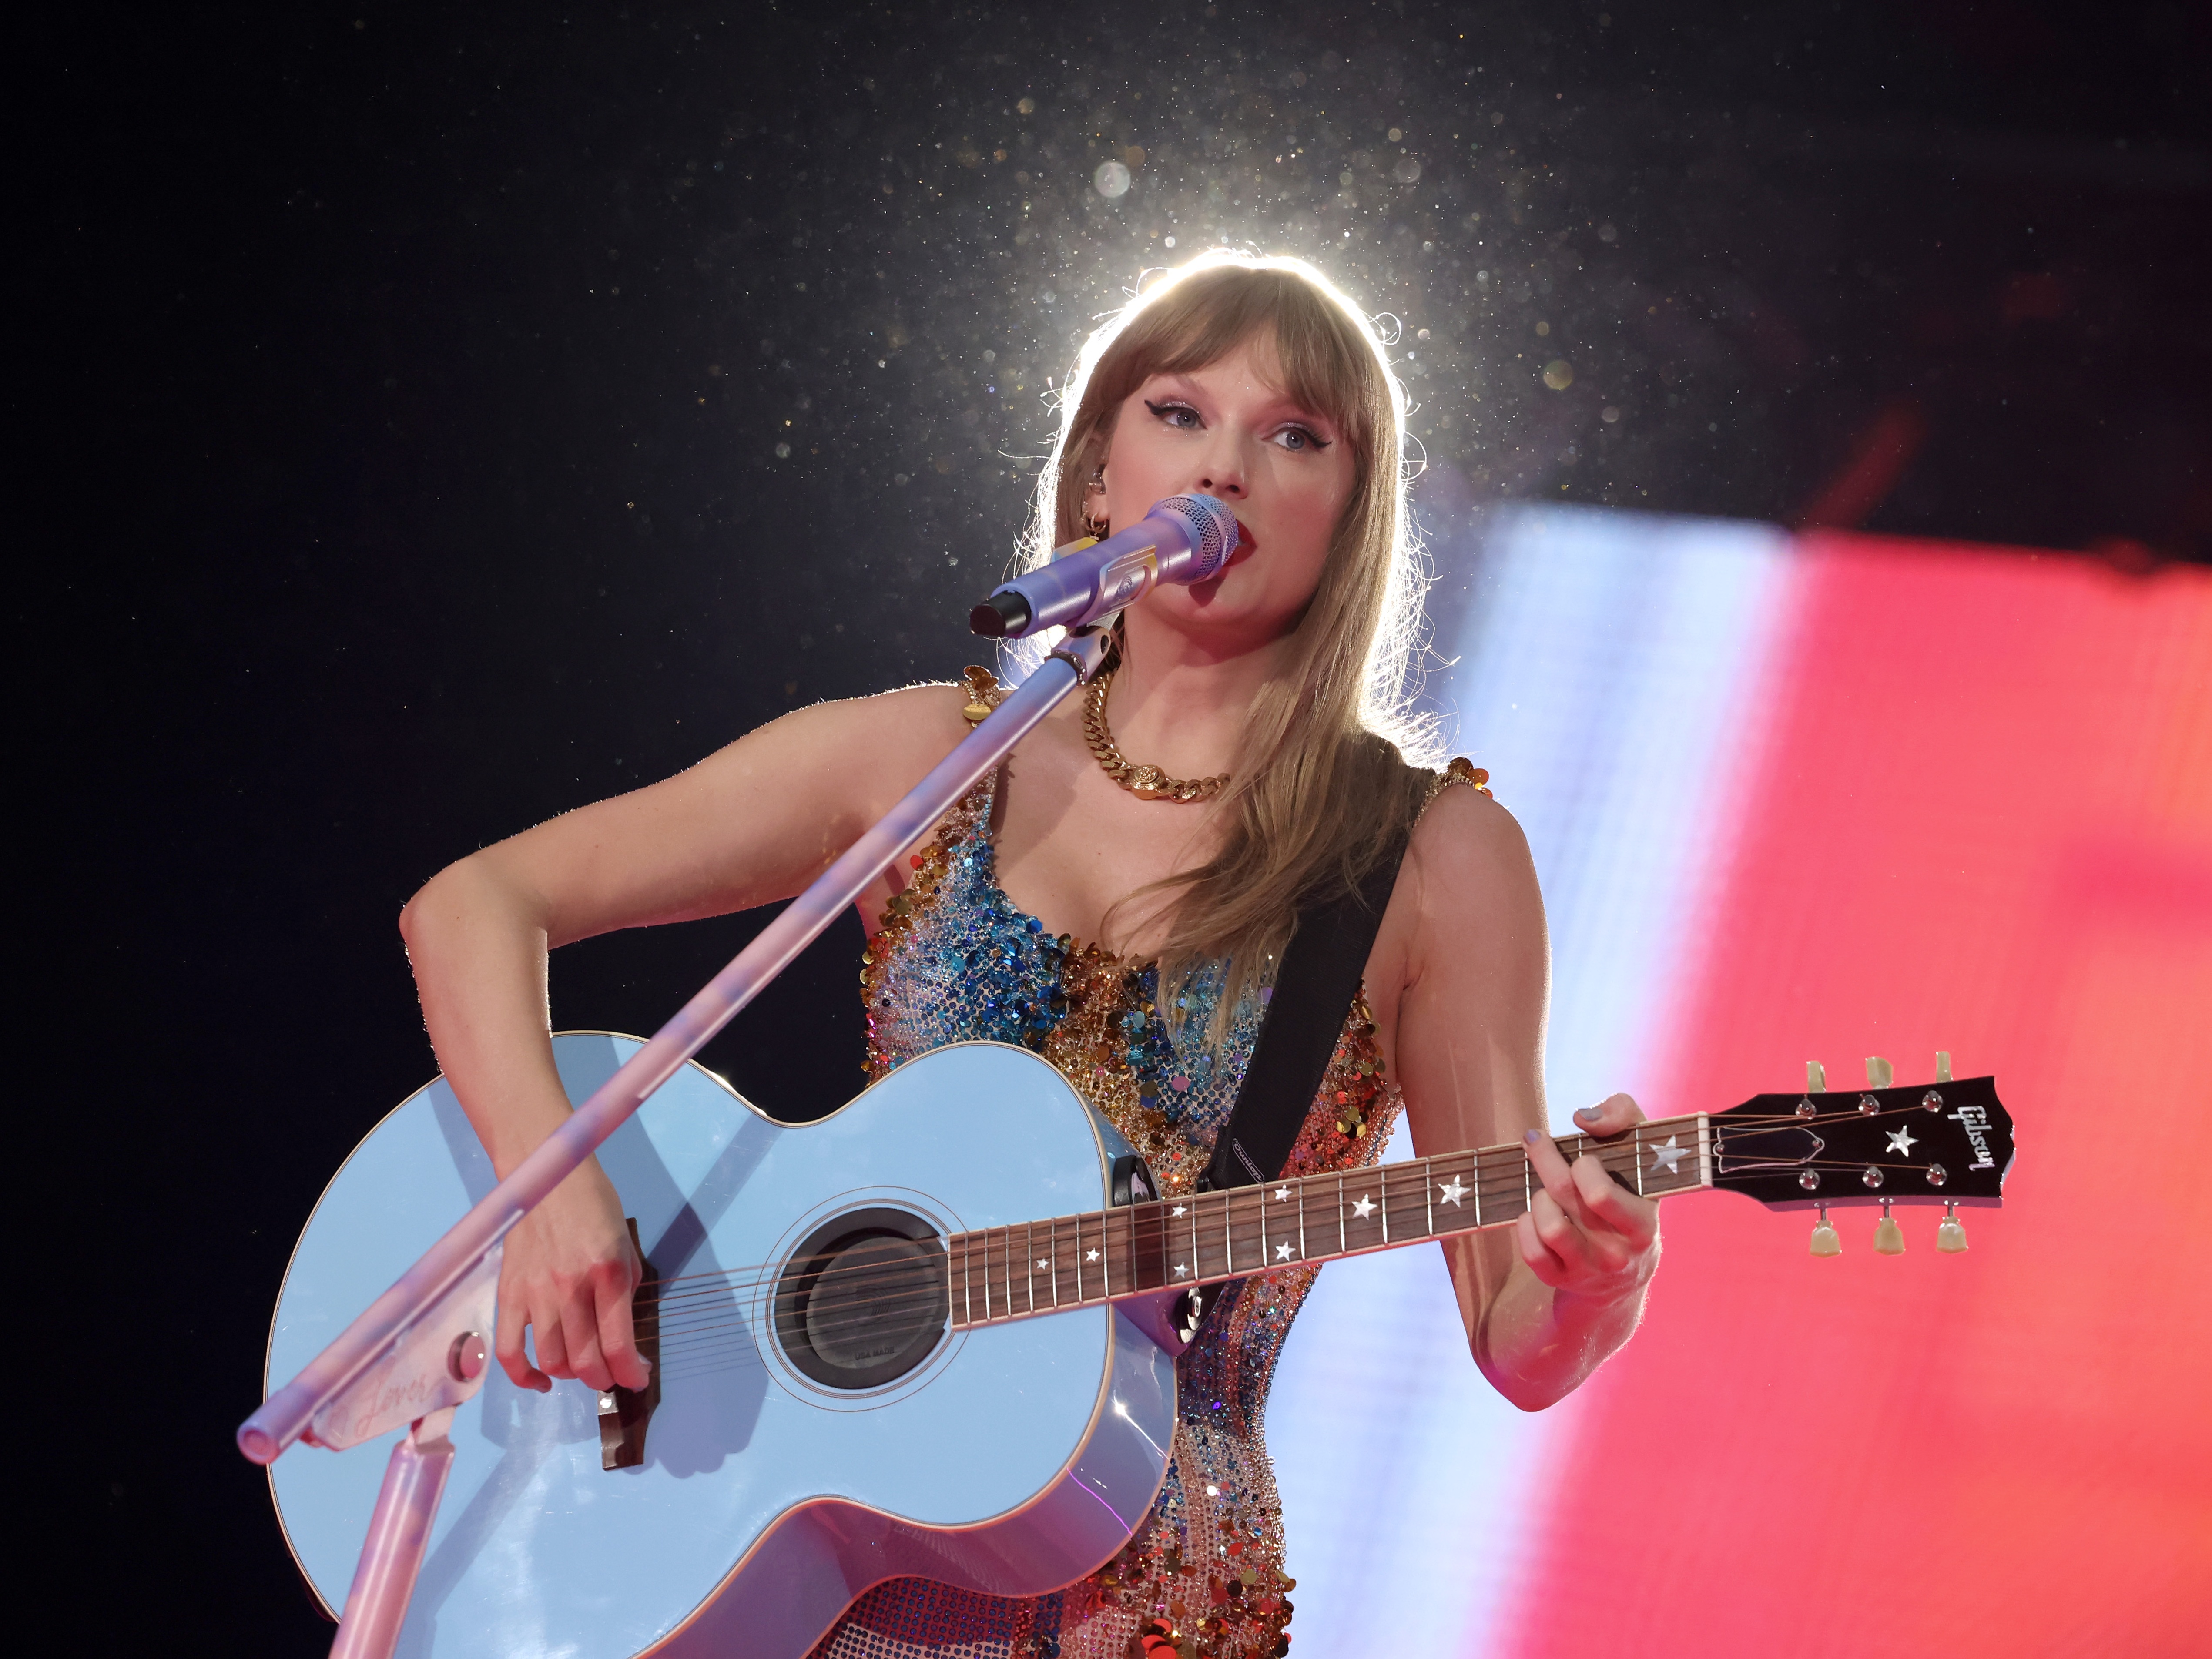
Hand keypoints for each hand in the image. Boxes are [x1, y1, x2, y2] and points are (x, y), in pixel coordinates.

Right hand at [493, 1161, 649, 1393]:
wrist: (548, 1174)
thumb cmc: (594, 1205)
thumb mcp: (625, 1242)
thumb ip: (624, 1287)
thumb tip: (621, 1333)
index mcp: (606, 1273)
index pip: (618, 1344)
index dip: (631, 1373)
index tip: (639, 1379)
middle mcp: (570, 1288)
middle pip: (584, 1361)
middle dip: (605, 1379)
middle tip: (612, 1375)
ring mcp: (535, 1293)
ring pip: (552, 1360)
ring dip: (572, 1376)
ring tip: (584, 1369)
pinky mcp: (508, 1292)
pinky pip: (508, 1350)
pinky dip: (524, 1376)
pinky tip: (542, 1380)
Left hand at [1515, 1092, 1661, 1304]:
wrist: (1624, 1275)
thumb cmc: (1629, 1196)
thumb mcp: (1641, 1156)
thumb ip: (1625, 1117)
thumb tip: (1583, 1117)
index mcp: (1642, 1224)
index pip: (1600, 1193)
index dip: (1583, 1165)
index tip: (1582, 1154)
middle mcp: (1616, 1252)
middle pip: (1563, 1194)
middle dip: (1544, 1158)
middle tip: (1535, 1140)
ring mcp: (1588, 1269)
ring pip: (1547, 1224)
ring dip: (1538, 1196)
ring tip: (1545, 1190)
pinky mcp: (1561, 1280)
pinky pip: (1531, 1251)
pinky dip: (1525, 1225)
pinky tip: (1534, 1215)